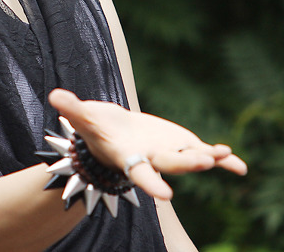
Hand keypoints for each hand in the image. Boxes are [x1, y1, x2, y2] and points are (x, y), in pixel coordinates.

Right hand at [49, 88, 247, 200]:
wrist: (115, 132)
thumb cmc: (96, 127)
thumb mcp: (84, 117)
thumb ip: (72, 108)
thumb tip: (54, 95)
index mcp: (128, 157)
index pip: (140, 173)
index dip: (152, 184)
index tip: (165, 196)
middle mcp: (152, 159)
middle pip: (171, 164)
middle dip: (187, 163)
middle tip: (205, 160)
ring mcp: (171, 153)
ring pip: (191, 158)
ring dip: (208, 158)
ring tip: (224, 155)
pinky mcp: (183, 144)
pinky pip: (206, 153)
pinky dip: (223, 160)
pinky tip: (237, 165)